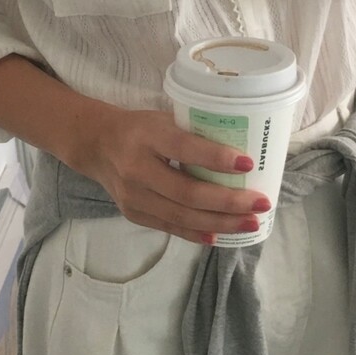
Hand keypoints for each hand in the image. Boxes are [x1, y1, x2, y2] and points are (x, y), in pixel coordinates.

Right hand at [74, 106, 272, 244]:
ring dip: (221, 223)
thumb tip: (243, 152)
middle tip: (260, 203)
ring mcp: (133, 196)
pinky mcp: (133, 214)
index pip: (184, 148)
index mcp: (146, 136)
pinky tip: (221, 235)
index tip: (248, 162)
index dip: (216, 158)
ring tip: (250, 223)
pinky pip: (171, 227)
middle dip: (228, 202)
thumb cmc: (140, 129)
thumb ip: (194, 134)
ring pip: (182, 216)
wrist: (96, 146)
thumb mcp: (164, 119)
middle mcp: (136, 169)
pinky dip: (198, 232)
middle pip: (187, 192)